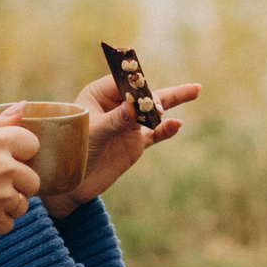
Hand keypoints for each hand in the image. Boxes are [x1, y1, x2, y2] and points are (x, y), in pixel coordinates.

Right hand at [0, 112, 40, 242]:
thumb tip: (21, 109)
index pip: (32, 144)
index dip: (18, 151)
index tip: (0, 157)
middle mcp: (4, 168)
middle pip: (32, 178)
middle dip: (16, 181)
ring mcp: (0, 197)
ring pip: (23, 203)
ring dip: (7, 203)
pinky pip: (9, 223)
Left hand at [42, 75, 196, 217]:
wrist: (70, 183)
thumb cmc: (72, 151)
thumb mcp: (91, 134)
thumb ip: (113, 121)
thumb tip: (133, 107)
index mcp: (99, 95)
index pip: (123, 83)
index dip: (137, 86)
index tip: (145, 96)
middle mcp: (117, 106)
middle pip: (144, 93)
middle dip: (157, 94)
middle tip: (170, 99)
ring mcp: (129, 124)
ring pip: (155, 110)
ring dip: (173, 100)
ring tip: (195, 90)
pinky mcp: (136, 143)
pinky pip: (156, 133)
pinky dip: (167, 129)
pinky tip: (177, 125)